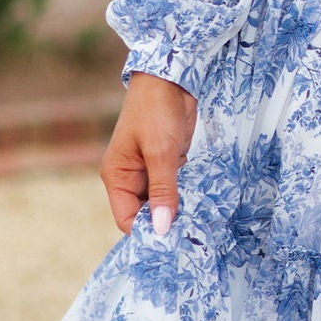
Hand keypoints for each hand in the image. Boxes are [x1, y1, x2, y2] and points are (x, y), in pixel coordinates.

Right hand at [101, 73, 197, 235]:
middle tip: (193, 240)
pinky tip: (203, 206)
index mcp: (117, 177)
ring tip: (201, 227)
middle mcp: (130, 178)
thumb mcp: (160, 152)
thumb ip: (163, 191)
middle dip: (166, 225)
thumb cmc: (156, 110)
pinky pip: (175, 189)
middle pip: (146, 214)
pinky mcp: (168, 164)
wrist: (170, 76)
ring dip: (178, 212)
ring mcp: (150, 171)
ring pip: (162, 203)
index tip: (173, 244)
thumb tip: (162, 228)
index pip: (128, 219)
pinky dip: (186, 197)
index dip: (148, 233)